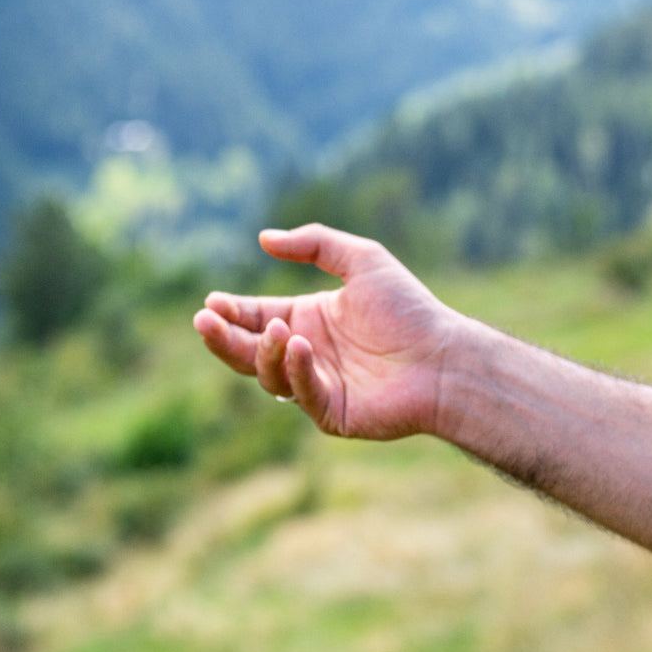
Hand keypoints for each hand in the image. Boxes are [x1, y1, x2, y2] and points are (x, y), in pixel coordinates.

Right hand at [193, 224, 466, 439]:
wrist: (447, 356)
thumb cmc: (409, 309)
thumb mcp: (362, 259)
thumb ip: (314, 244)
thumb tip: (263, 238)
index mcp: (307, 320)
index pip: (255, 316)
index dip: (230, 312)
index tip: (211, 302)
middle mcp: (306, 354)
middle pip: (248, 351)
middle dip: (222, 338)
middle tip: (204, 321)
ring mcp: (316, 386)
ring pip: (268, 375)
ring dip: (262, 352)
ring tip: (276, 329)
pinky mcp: (331, 413)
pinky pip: (301, 395)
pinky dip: (294, 372)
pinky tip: (296, 346)